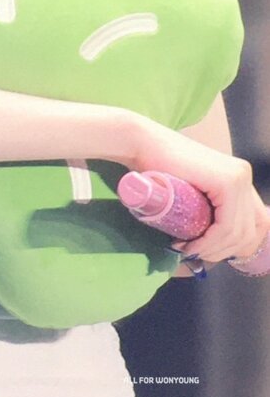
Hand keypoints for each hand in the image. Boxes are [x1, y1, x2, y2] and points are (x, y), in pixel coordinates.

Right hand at [131, 116, 269, 263]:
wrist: (141, 144)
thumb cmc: (158, 167)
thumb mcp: (192, 192)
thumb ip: (208, 208)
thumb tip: (219, 248)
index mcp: (241, 178)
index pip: (256, 226)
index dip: (233, 247)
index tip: (205, 252)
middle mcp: (244, 175)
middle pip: (250, 233)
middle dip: (222, 251)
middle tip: (193, 252)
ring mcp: (238, 177)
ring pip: (239, 234)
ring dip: (213, 250)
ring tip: (187, 249)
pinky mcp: (226, 182)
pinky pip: (227, 227)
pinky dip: (210, 243)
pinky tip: (191, 245)